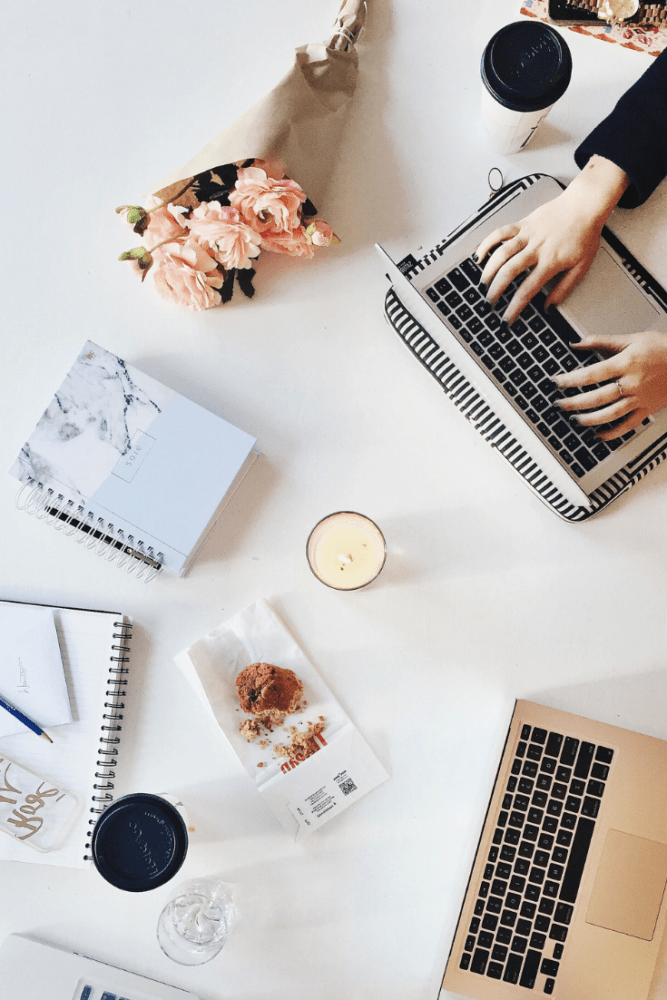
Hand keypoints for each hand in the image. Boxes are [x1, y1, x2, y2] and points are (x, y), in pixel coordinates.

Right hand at [474, 157, 629, 324]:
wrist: (585, 205)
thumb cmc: (585, 235)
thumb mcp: (581, 267)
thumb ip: (564, 289)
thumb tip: (550, 307)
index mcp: (551, 262)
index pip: (527, 290)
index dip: (514, 307)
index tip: (506, 319)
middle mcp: (537, 248)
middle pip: (509, 272)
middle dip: (496, 290)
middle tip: (490, 302)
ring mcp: (528, 234)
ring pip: (501, 252)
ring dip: (489, 270)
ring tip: (483, 283)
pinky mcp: (523, 223)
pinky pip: (500, 232)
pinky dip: (487, 243)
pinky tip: (479, 255)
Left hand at [554, 330, 666, 438]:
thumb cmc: (662, 348)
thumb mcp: (632, 339)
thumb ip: (603, 341)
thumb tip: (577, 343)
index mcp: (626, 363)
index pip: (592, 374)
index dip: (571, 380)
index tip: (557, 382)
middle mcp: (632, 383)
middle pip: (597, 397)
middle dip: (575, 403)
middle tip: (559, 405)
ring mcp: (640, 398)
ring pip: (610, 414)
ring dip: (590, 419)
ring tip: (575, 420)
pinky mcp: (647, 409)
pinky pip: (628, 425)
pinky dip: (613, 433)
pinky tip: (599, 436)